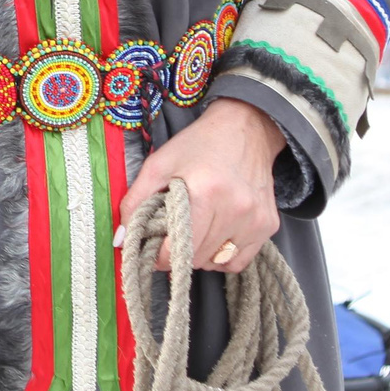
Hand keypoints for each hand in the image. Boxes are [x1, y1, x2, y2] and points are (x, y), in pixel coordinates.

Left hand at [119, 98, 283, 274]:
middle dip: (177, 252)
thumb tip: (121, 240)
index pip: (178, 249)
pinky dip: (222, 257)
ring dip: (199, 255)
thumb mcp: (159, 164)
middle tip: (172, 235)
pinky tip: (214, 236)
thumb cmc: (198, 145)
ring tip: (194, 230)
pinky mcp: (268, 225)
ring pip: (216, 262)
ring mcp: (255, 219)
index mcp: (205, 192)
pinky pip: (238, 261)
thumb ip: (135, 202)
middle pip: (195, 258)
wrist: (246, 128)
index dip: (159, 255)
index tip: (153, 249)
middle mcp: (235, 209)